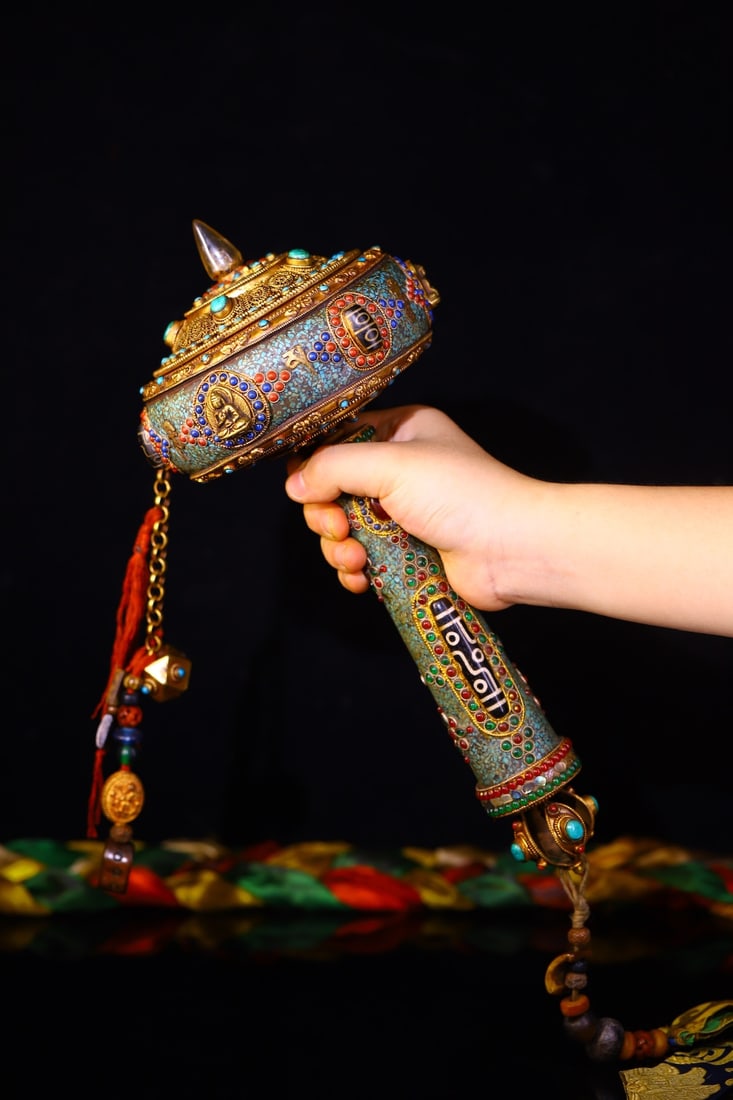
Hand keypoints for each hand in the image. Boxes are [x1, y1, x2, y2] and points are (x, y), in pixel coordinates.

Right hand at [284, 404, 532, 609]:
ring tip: (355, 560)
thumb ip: (333, 467)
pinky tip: (361, 579)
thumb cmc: (462, 495)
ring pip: (343, 530)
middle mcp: (400, 469)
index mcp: (400, 431)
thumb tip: (293, 485)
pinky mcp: (406, 552)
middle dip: (326, 515)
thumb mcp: (391, 465)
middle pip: (332, 490)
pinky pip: (362, 560)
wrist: (512, 550)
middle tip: (339, 529)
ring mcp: (403, 513)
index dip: (315, 466)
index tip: (307, 489)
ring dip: (338, 549)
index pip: (337, 440)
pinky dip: (354, 572)